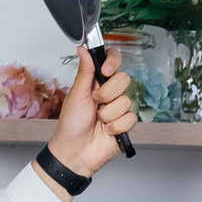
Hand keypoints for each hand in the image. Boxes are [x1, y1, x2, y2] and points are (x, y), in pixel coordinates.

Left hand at [43, 46, 136, 184]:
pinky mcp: (125, 124)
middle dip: (107, 94)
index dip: (113, 62)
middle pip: (123, 79)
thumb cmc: (71, 125)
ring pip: (126, 101)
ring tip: (98, 120)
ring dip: (109, 114)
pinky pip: (130, 118)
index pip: (112, 61)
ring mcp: (118, 108)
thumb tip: (84, 49)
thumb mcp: (76, 95)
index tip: (106, 70)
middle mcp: (109, 93)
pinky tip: (106, 131)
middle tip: (95, 103)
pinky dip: (116, 126)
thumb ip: (85, 71)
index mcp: (96, 82)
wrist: (76, 152)